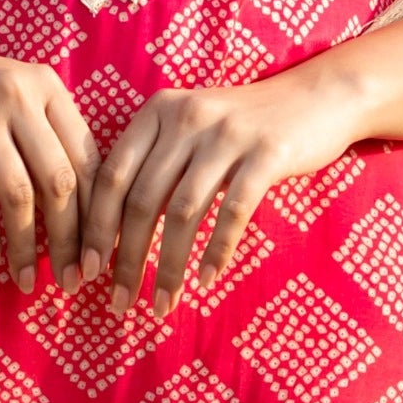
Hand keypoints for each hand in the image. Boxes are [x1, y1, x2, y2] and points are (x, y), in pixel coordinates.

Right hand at [0, 19, 99, 294]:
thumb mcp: (16, 93)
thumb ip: (48, 134)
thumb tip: (84, 209)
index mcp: (46, 85)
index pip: (87, 158)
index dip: (97, 213)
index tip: (99, 254)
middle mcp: (18, 95)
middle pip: (59, 180)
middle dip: (70, 239)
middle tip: (72, 280)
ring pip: (17, 194)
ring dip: (27, 246)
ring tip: (28, 279)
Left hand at [83, 69, 355, 319]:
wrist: (314, 97)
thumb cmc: (242, 125)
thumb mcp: (190, 129)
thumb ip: (154, 165)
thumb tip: (111, 235)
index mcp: (158, 110)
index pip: (112, 174)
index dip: (96, 226)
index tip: (88, 270)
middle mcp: (187, 116)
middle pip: (143, 198)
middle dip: (127, 258)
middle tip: (119, 302)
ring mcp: (228, 133)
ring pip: (183, 212)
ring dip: (168, 266)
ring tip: (162, 304)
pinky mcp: (267, 152)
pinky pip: (233, 211)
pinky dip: (216, 251)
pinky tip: (207, 279)